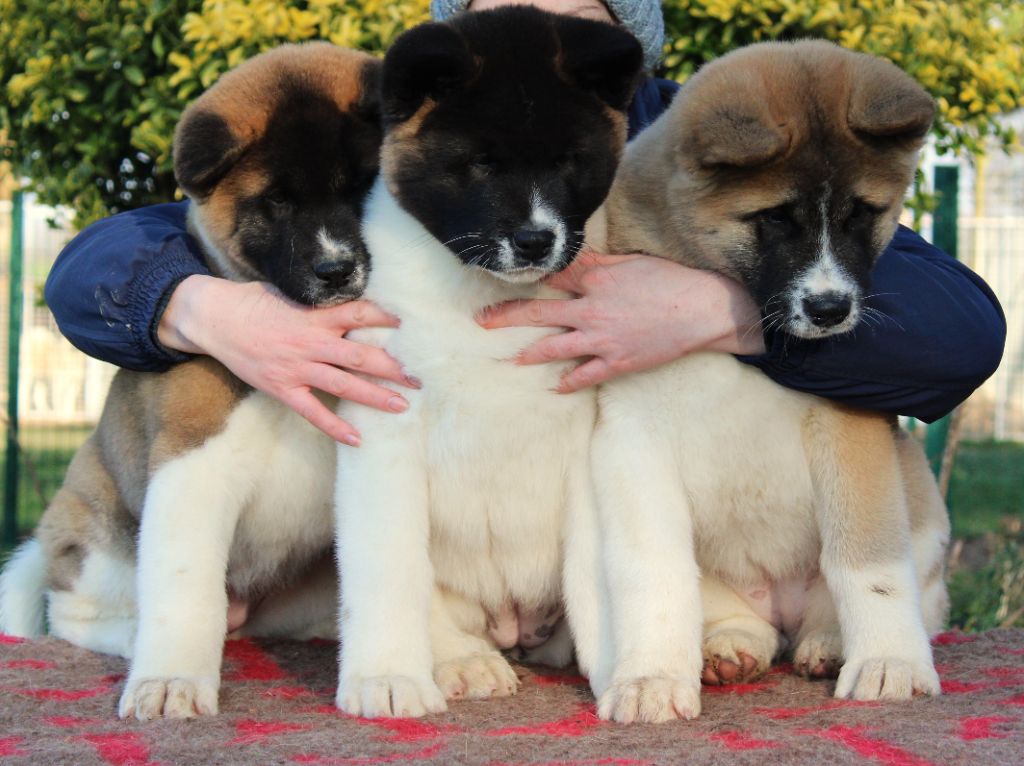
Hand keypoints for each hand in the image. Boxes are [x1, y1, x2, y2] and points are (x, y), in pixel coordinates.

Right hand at [158, 275, 416, 445]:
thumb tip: (345, 301)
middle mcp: (310, 343)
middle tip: (418, 378)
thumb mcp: (287, 292)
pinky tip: (357, 439)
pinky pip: (313, 413)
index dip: (383, 317)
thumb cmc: (251, 301)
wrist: (212, 318)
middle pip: (361, 356)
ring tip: (402, 406)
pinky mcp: (282, 388)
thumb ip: (317, 302)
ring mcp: (296, 369)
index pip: (358, 313)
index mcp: (314, 316)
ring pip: (345, 385)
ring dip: (376, 397)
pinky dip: (335, 427)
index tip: (404, 323)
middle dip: (393, 368)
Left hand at [477, 251, 765, 391]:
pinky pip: (585, 375)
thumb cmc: (670, 280)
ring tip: (512, 357)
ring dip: (530, 353)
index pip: (552, 277)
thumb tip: (573, 262)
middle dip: (507, 316)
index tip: (505, 280)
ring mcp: (602, 338)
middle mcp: (592, 309)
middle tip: (483, 321)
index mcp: (595, 280)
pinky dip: (569, 382)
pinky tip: (555, 387)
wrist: (702, 310)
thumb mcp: (632, 262)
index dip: (528, 279)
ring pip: (555, 348)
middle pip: (539, 312)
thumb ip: (598, 264)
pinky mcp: (617, 361)